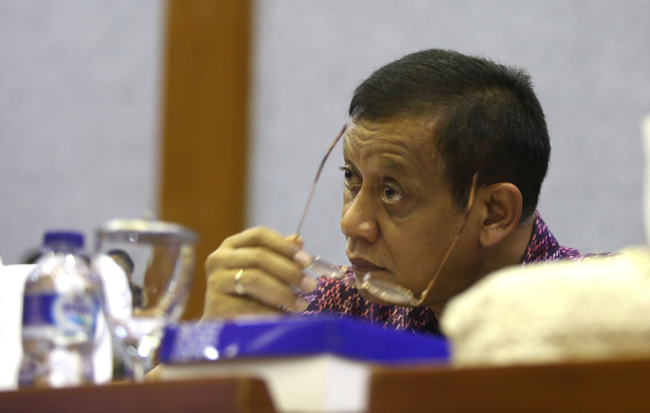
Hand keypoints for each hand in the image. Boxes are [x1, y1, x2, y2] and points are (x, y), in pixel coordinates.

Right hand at [202, 227, 317, 318]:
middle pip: (259, 257)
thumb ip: (278, 255)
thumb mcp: (262, 271)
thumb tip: (298, 240)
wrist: (222, 323)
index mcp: (232, 245)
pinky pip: (249, 306)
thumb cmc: (246, 294)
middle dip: (289, 271)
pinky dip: (271, 311)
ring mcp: (215, 281)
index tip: (307, 261)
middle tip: (310, 286)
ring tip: (301, 305)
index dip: (285, 246)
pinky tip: (284, 317)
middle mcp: (219, 258)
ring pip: (254, 279)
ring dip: (283, 293)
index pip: (260, 235)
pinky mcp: (216, 305)